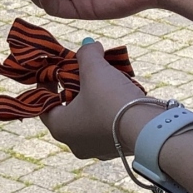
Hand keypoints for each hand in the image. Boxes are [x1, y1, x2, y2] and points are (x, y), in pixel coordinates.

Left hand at [41, 40, 155, 159]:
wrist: (148, 129)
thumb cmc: (111, 100)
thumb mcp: (95, 69)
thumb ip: (87, 54)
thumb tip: (89, 44)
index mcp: (60, 128)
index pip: (44, 104)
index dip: (47, 84)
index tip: (55, 70)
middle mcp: (75, 143)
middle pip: (68, 109)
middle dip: (75, 88)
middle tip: (82, 71)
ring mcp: (96, 148)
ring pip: (89, 117)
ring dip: (95, 98)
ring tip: (105, 79)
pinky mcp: (117, 148)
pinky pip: (107, 124)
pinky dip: (110, 109)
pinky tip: (120, 94)